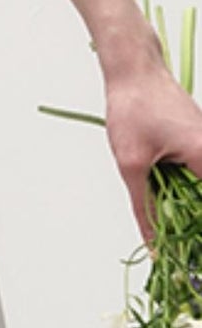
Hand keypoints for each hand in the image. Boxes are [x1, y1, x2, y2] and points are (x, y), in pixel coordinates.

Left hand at [104, 57, 201, 248]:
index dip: (198, 233)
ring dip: (184, 204)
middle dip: (190, 221)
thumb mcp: (132, 163)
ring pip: (201, 188)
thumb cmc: (134, 107)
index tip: (192, 258)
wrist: (134, 70)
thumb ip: (144, 206)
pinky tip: (163, 193)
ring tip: (169, 225)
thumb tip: (152, 242)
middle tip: (179, 250)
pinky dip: (182, 188)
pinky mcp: (198, 141)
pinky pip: (197, 174)